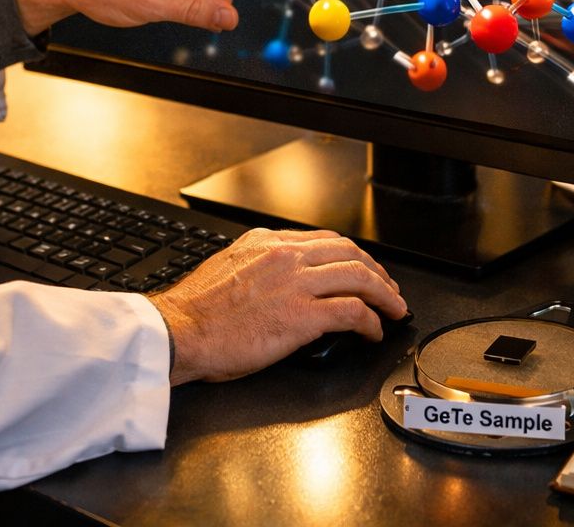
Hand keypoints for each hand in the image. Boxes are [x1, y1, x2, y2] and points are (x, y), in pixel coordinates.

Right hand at [146, 228, 406, 384]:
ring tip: (394, 310)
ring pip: (359, 277)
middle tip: (389, 290)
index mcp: (265, 242)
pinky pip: (353, 312)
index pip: (325, 241)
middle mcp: (285, 256)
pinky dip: (371, 321)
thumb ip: (257, 265)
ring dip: (385, 295)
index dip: (353, 256)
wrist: (179, 331)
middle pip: (350, 254)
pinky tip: (373, 332)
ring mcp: (296, 284)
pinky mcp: (302, 315)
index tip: (363, 269)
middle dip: (377, 272)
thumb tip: (277, 279)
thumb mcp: (227, 268)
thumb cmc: (196, 311)